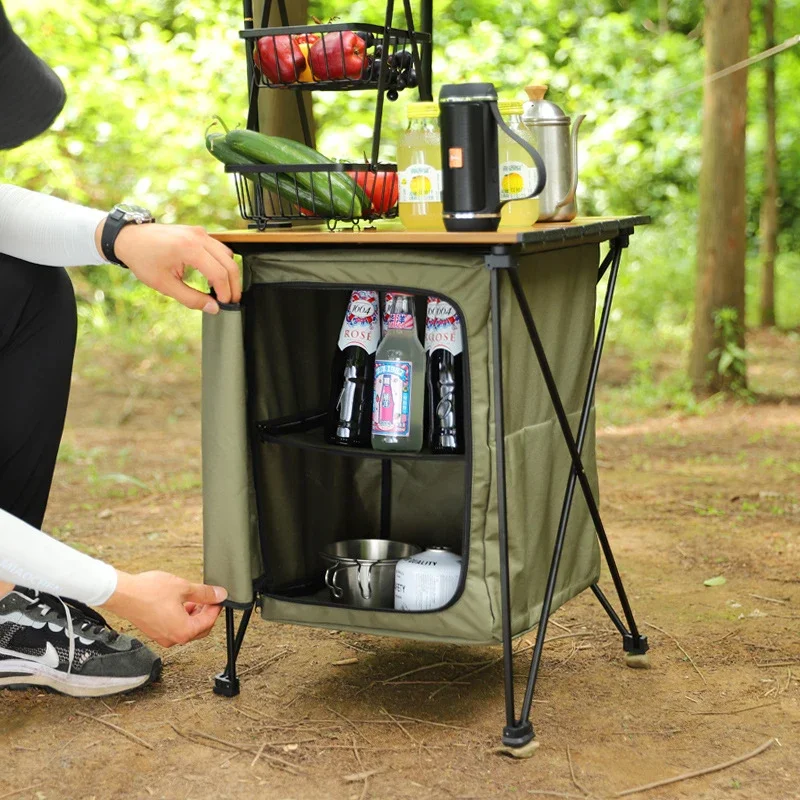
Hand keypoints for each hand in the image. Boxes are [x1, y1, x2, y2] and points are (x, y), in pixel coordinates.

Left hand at [95, 221, 240, 311]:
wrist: (129, 238)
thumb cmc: (142, 259)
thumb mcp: (164, 285)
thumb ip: (191, 299)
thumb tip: (213, 308)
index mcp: (189, 249)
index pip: (219, 273)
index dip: (226, 292)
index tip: (225, 304)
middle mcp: (198, 237)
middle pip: (229, 264)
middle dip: (233, 285)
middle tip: (230, 300)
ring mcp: (200, 232)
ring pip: (228, 255)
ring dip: (229, 273)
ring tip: (223, 290)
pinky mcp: (199, 232)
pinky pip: (219, 248)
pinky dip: (222, 263)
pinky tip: (214, 276)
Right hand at [101, 570, 227, 646]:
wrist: (123, 594)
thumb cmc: (149, 592)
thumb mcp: (183, 588)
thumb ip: (204, 593)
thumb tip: (219, 594)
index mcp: (183, 631)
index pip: (209, 622)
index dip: (216, 607)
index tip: (219, 597)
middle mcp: (173, 639)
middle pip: (199, 629)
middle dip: (206, 613)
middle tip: (208, 597)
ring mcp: (162, 637)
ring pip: (186, 629)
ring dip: (194, 615)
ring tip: (193, 597)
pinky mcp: (154, 632)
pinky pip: (174, 627)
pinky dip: (181, 617)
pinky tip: (180, 603)